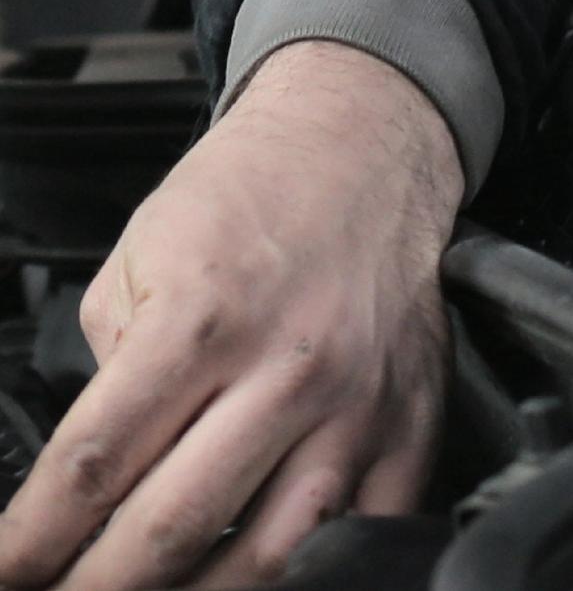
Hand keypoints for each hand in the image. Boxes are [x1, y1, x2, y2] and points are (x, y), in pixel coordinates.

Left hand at [0, 41, 462, 589]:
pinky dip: (307, 576)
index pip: (93, 466)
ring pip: (267, 558)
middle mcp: (287, 367)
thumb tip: (104, 470)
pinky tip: (256, 576)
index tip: (6, 576)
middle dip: (92, 590)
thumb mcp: (143, 252)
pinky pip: (366, 534)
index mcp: (203, 317)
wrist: (362, 145)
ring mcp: (358, 404)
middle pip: (170, 530)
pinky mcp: (411, 421)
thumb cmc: (254, 190)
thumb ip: (115, 365)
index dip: (30, 543)